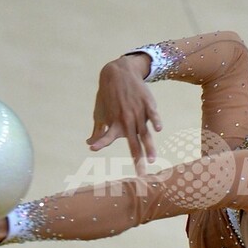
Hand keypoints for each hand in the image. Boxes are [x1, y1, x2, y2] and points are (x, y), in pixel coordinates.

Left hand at [86, 53, 162, 175]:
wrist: (119, 72)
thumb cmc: (108, 96)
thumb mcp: (100, 112)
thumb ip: (98, 131)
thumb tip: (89, 145)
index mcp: (115, 122)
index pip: (107, 136)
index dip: (100, 142)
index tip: (93, 148)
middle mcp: (127, 120)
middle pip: (133, 143)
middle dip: (137, 159)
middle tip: (140, 174)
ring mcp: (138, 112)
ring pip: (144, 133)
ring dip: (148, 147)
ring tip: (151, 160)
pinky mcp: (148, 103)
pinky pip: (152, 114)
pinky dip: (155, 121)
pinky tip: (158, 129)